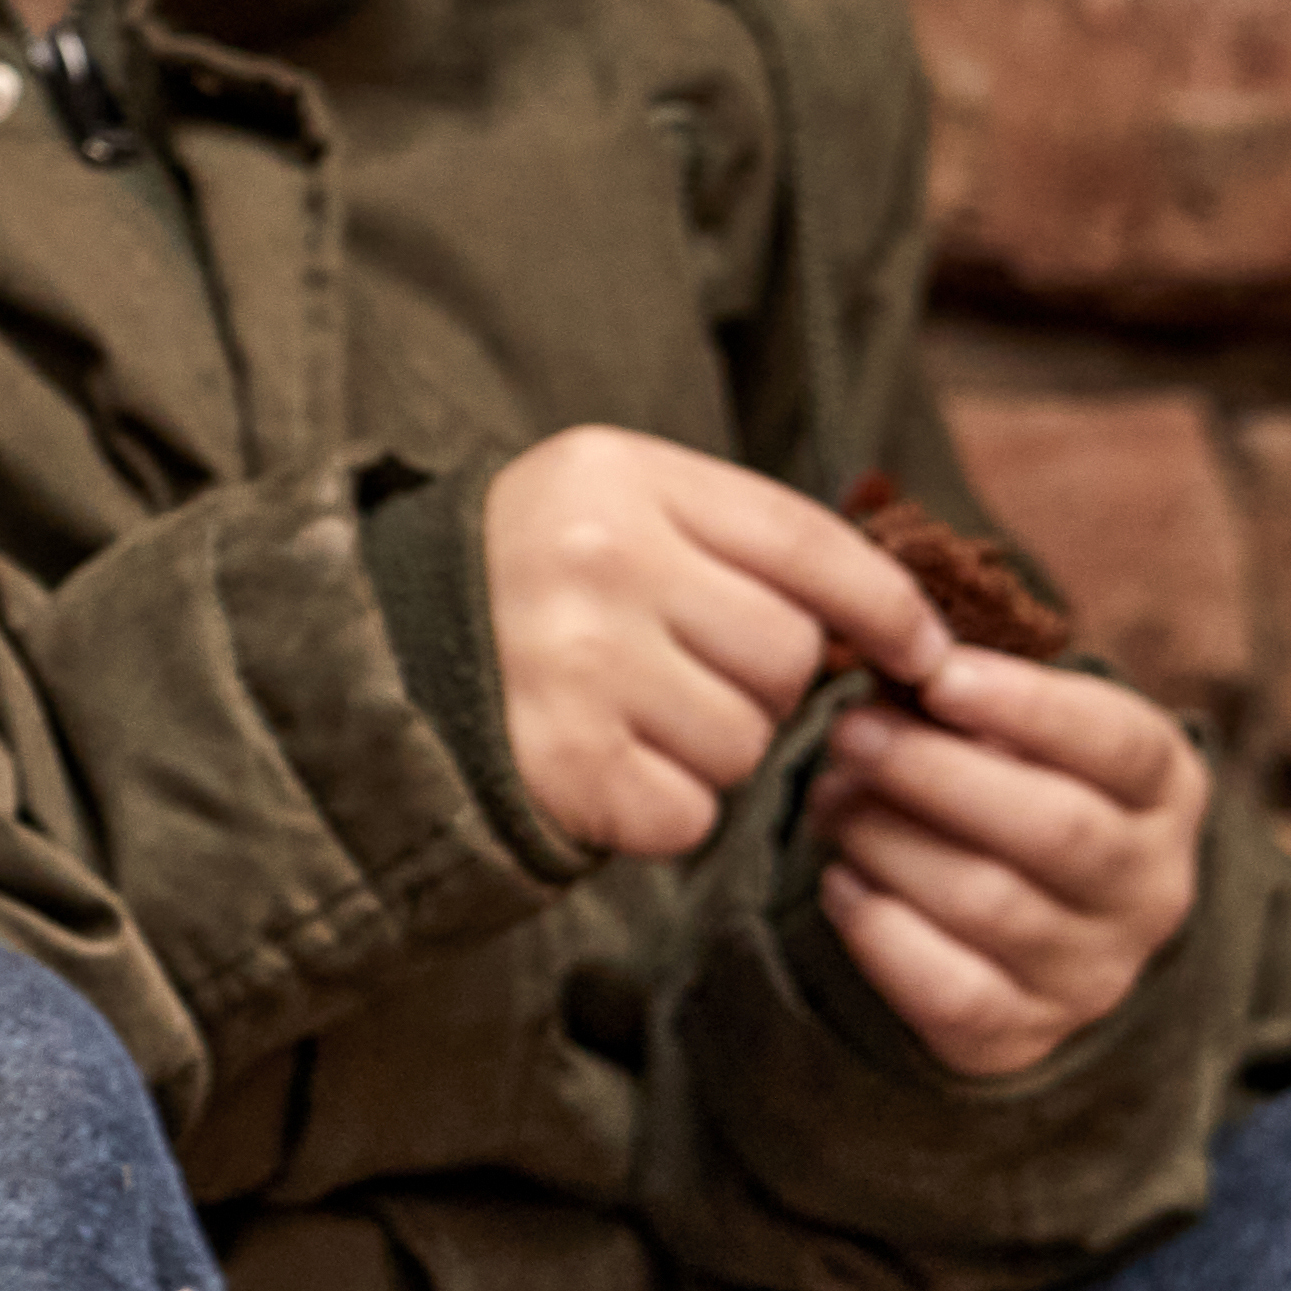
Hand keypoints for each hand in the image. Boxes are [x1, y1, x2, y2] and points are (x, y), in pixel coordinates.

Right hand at [482, 427, 952, 859]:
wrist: (367, 656)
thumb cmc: (529, 584)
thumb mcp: (618, 511)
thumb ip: (742, 542)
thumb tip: (912, 626)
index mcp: (617, 477)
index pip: (806, 542)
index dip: (887, 607)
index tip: (923, 654)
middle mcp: (597, 559)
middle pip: (787, 652)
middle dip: (760, 682)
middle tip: (680, 675)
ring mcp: (575, 663)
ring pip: (748, 742)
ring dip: (710, 750)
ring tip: (630, 718)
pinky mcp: (561, 764)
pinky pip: (691, 813)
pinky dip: (664, 810)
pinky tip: (607, 768)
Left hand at [809, 645, 1207, 1079]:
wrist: (1030, 928)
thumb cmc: (1009, 791)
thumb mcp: (1014, 734)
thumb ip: (968, 696)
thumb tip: (886, 657)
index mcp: (1166, 791)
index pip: (1119, 744)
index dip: (1028, 706)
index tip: (938, 675)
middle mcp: (1151, 888)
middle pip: (1056, 829)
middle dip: (936, 773)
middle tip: (850, 730)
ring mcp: (1094, 972)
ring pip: (992, 905)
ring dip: (892, 841)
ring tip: (833, 802)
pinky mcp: (1024, 1034)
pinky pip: (949, 989)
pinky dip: (879, 929)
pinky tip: (841, 882)